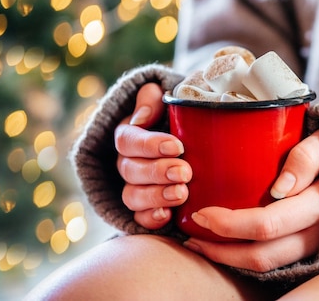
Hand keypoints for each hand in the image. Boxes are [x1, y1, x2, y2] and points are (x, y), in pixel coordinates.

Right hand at [115, 83, 190, 229]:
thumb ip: (151, 98)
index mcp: (128, 135)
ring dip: (157, 196)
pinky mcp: (145, 209)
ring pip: (132, 196)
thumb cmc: (178, 117)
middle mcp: (126, 163)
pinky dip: (151, 219)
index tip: (177, 146)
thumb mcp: (165, 101)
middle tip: (185, 172)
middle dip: (158, 172)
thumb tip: (142, 117)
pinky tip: (168, 216)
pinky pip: (139, 218)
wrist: (191, 142)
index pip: (127, 140)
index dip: (150, 145)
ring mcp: (133, 187)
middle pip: (130, 171)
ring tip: (182, 193)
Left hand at [183, 129, 318, 271]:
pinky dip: (248, 257)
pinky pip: (279, 261)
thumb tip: (281, 187)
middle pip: (264, 255)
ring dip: (232, 259)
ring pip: (270, 264)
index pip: (268, 224)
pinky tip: (229, 245)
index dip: (230, 224)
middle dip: (222, 249)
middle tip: (193, 234)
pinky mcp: (316, 246)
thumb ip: (309, 156)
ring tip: (203, 245)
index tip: (201, 212)